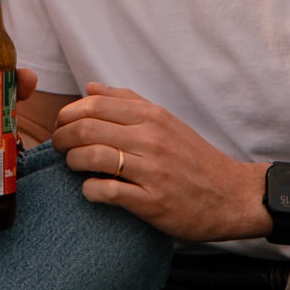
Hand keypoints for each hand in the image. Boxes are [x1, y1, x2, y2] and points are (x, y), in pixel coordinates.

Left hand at [52, 82, 265, 242]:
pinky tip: (90, 190)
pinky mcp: (152, 202)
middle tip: (58, 146)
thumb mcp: (165, 120)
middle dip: (62, 137)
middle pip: (88, 128)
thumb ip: (127, 101)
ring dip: (72, 161)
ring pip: (93, 157)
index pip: (95, 104)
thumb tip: (89, 87)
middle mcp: (151, 138)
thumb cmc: (193, 157)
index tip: (62, 125)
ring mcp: (151, 170)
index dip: (69, 114)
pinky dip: (90, 190)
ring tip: (72, 165)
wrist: (231, 195)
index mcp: (152, 115)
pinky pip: (107, 192)